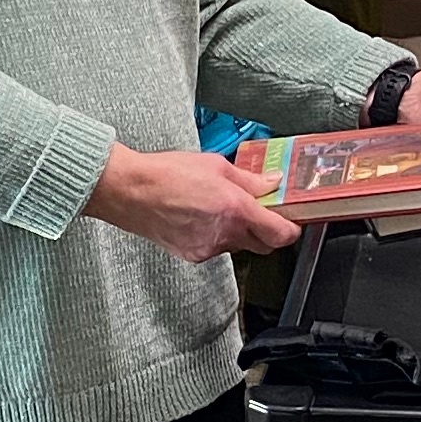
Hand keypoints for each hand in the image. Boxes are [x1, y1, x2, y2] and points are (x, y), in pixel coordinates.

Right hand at [82, 142, 295, 259]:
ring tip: (220, 208)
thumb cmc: (166, 174)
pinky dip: (217, 236)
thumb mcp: (216, 166)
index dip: (291, 229)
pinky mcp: (192, 255)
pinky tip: (201, 217)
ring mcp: (208, 248)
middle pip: (264, 245)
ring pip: (238, 246)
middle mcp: (225, 234)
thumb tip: (273, 182)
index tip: (291, 220)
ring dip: (239, 232)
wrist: (129, 191)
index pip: (281, 234)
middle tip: (260, 210)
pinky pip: (216, 249)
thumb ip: (250, 179)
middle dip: (267, 231)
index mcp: (236, 210)